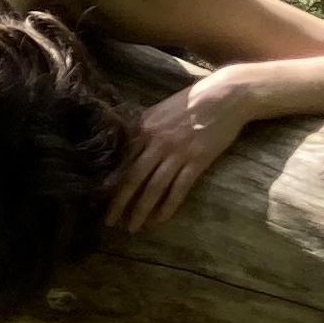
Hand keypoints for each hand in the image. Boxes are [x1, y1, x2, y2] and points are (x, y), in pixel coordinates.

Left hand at [109, 70, 253, 231]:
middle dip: (119, 203)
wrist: (225, 95)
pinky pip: (179, 189)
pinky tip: (160, 220)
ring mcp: (177, 153)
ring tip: (133, 227)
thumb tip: (125, 147)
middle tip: (109, 221)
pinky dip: (168, 206)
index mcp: (143, 127)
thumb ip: (142, 129)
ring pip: (154, 188)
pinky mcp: (197, 161)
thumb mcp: (159, 110)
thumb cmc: (191, 101)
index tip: (98, 198)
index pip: (121, 160)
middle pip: (132, 178)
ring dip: (142, 210)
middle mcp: (156, 142)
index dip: (109, 181)